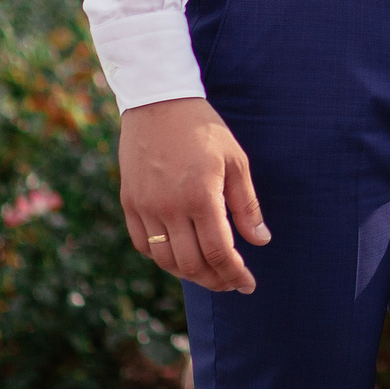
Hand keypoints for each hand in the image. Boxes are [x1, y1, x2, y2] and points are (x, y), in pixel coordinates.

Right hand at [118, 96, 269, 293]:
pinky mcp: (129, 203)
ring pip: (165, 260)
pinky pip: (143, 245)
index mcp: (201, 196)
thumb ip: (246, 205)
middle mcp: (169, 208)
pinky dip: (162, 258)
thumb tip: (260, 241)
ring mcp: (145, 207)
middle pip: (191, 264)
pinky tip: (180, 256)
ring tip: (209, 274)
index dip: (235, 273)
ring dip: (189, 274)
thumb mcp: (235, 161)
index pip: (219, 252)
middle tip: (231, 282)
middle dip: (215, 280)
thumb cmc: (204, 129)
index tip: (248, 284)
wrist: (159, 104)